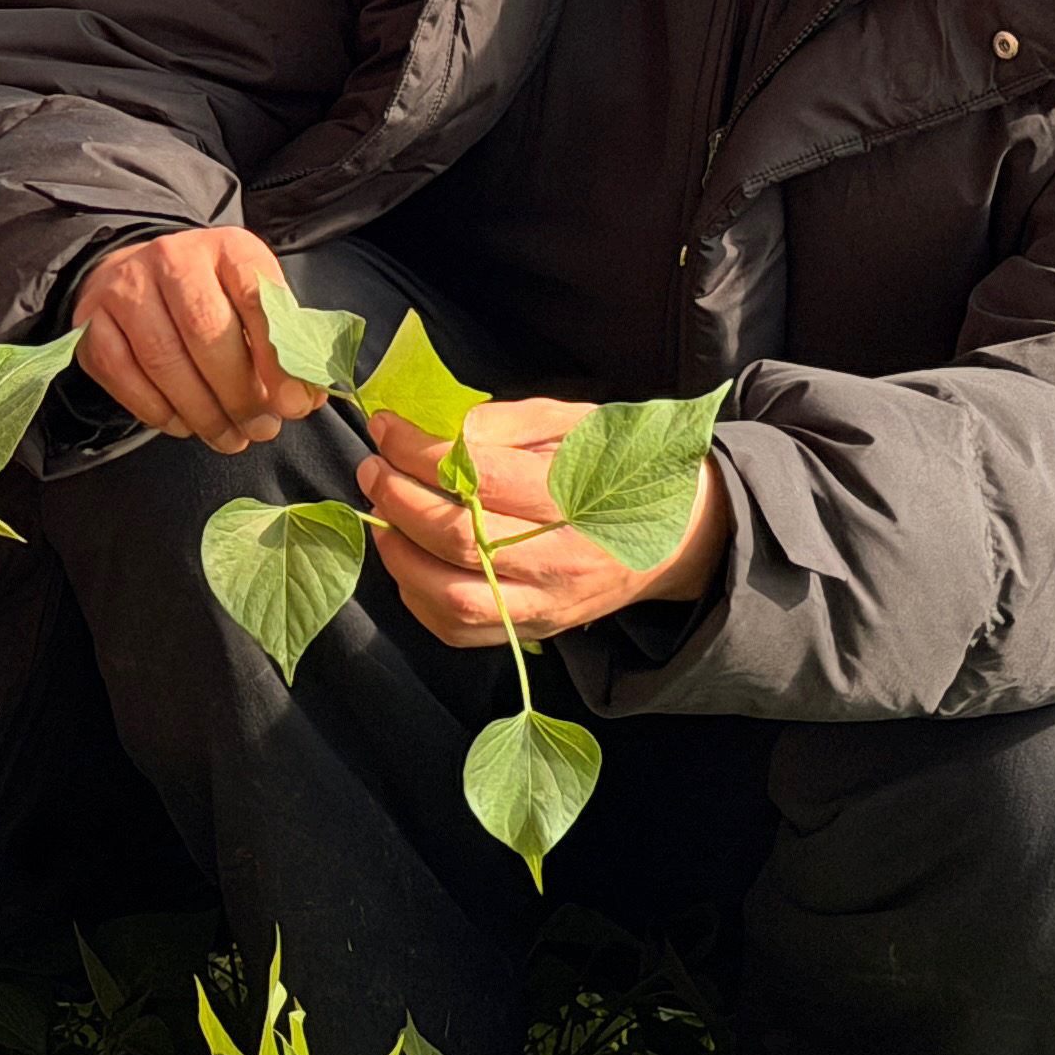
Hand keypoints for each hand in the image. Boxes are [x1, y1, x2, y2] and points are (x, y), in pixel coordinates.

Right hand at [75, 226, 324, 451]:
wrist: (139, 274)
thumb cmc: (212, 297)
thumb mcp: (255, 303)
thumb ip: (282, 345)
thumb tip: (303, 399)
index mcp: (226, 247)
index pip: (257, 300)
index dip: (278, 359)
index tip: (293, 405)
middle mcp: (172, 258)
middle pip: (207, 334)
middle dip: (239, 394)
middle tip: (261, 430)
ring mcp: (125, 288)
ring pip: (164, 361)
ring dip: (203, 413)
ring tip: (230, 438)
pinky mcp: (91, 323)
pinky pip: (124, 377)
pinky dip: (159, 412)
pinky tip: (185, 425)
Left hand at [357, 397, 730, 644]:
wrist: (682, 534)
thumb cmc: (625, 467)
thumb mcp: (579, 423)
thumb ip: (511, 424)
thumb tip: (445, 432)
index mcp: (576, 500)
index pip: (479, 480)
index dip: (419, 452)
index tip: (386, 426)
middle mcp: (560, 562)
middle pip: (457, 539)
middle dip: (398, 499)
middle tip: (372, 468)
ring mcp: (546, 606)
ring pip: (452, 599)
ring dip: (400, 557)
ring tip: (381, 516)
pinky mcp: (535, 631)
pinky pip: (461, 632)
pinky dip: (418, 599)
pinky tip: (406, 561)